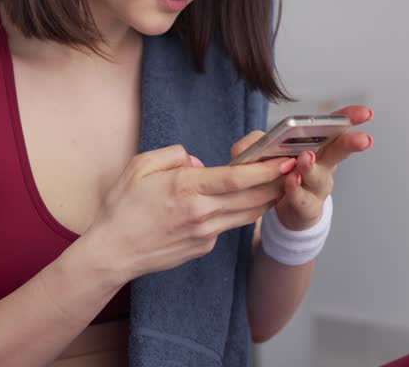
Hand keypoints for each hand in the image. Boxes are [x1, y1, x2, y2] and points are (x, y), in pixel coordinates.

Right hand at [85, 144, 296, 282]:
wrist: (113, 252)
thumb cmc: (122, 208)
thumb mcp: (139, 167)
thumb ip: (172, 155)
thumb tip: (197, 161)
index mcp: (186, 188)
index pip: (236, 178)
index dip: (265, 170)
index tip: (285, 159)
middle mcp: (201, 213)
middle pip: (251, 198)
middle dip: (277, 183)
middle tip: (295, 168)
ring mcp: (204, 234)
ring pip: (247, 214)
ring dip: (267, 199)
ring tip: (282, 183)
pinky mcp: (203, 247)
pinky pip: (228, 225)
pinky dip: (240, 212)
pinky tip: (244, 202)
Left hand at [230, 105, 374, 231]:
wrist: (287, 211)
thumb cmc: (281, 175)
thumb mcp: (270, 152)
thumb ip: (262, 142)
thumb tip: (259, 140)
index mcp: (319, 146)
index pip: (336, 128)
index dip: (349, 119)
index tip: (365, 113)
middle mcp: (324, 165)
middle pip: (338, 152)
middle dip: (350, 144)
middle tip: (361, 139)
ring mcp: (317, 188)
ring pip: (318, 176)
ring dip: (311, 166)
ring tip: (306, 157)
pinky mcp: (306, 208)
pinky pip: (301, 198)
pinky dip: (295, 189)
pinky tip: (291, 180)